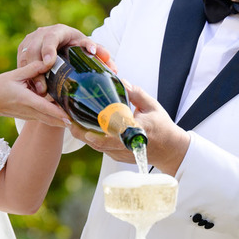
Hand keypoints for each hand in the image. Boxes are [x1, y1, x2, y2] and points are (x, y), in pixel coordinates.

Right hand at [0, 59, 71, 126]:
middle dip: (66, 120)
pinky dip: (55, 118)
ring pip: (49, 121)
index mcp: (26, 99)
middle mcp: (29, 111)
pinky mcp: (29, 116)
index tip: (71, 118)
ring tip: (77, 118)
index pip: (46, 108)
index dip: (59, 114)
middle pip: (51, 119)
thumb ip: (33, 68)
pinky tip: (65, 114)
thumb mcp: (15, 74)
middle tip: (81, 120)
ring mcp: (29, 116)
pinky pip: (45, 118)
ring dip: (62, 121)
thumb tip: (49, 61)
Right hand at [17, 24, 113, 93]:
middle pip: (34, 49)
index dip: (48, 50)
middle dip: (37, 68)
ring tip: (39, 90)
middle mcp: (42, 33)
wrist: (61, 41)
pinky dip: (26, 75)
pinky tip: (32, 87)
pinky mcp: (23, 49)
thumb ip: (100, 53)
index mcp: (59, 30)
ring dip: (31, 74)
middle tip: (43, 87)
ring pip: (26, 57)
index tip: (49, 62)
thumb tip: (113, 67)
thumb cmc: (77, 45)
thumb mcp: (86, 46)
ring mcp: (30, 40)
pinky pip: (20, 63)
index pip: (51, 38)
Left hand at [73, 83, 190, 171]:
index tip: (84, 126)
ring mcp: (122, 154)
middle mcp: (128, 145)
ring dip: (84, 136)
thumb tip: (120, 81)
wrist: (170, 150)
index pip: (115, 133)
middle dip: (82, 133)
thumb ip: (136, 94)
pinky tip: (83, 128)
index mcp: (137, 130)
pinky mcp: (118, 158)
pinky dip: (92, 139)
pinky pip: (101, 149)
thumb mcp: (152, 106)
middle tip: (68, 120)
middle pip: (99, 143)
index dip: (98, 132)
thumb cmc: (162, 127)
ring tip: (71, 122)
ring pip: (98, 147)